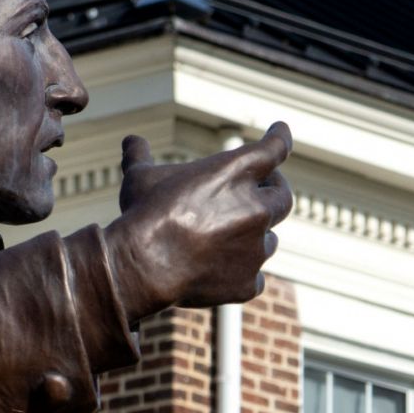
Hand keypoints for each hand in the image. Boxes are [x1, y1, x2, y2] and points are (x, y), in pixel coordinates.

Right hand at [102, 124, 295, 315]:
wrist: (144, 266)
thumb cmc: (143, 214)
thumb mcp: (139, 178)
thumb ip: (140, 157)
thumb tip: (130, 140)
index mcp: (237, 173)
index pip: (273, 148)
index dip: (280, 137)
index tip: (281, 131)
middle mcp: (256, 208)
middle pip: (283, 197)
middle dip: (276, 191)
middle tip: (265, 190)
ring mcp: (256, 248)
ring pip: (269, 240)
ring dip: (256, 236)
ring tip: (232, 237)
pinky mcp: (248, 281)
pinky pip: (254, 277)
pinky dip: (242, 274)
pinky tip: (223, 272)